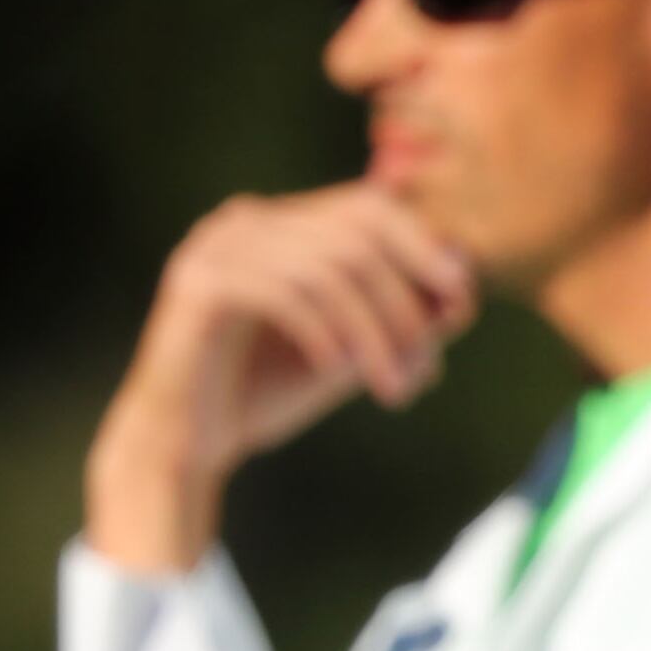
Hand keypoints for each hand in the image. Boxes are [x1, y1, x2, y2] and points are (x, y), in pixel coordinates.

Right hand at [87, 185, 475, 569]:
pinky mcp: (197, 283)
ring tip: (393, 385)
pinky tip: (337, 370)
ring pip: (329, 268)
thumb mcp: (356, 349)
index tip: (462, 306)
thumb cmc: (271, 390)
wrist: (185, 442)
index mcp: (283, 221)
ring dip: (374, 330)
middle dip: (405, 295)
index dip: (426, 249)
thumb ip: (405, 315)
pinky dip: (324, 332)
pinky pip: (285, 293)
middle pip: (358, 231)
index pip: (372, 207)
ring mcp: (216, 245)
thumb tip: (465, 283)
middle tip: (428, 356)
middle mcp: (247, 219)